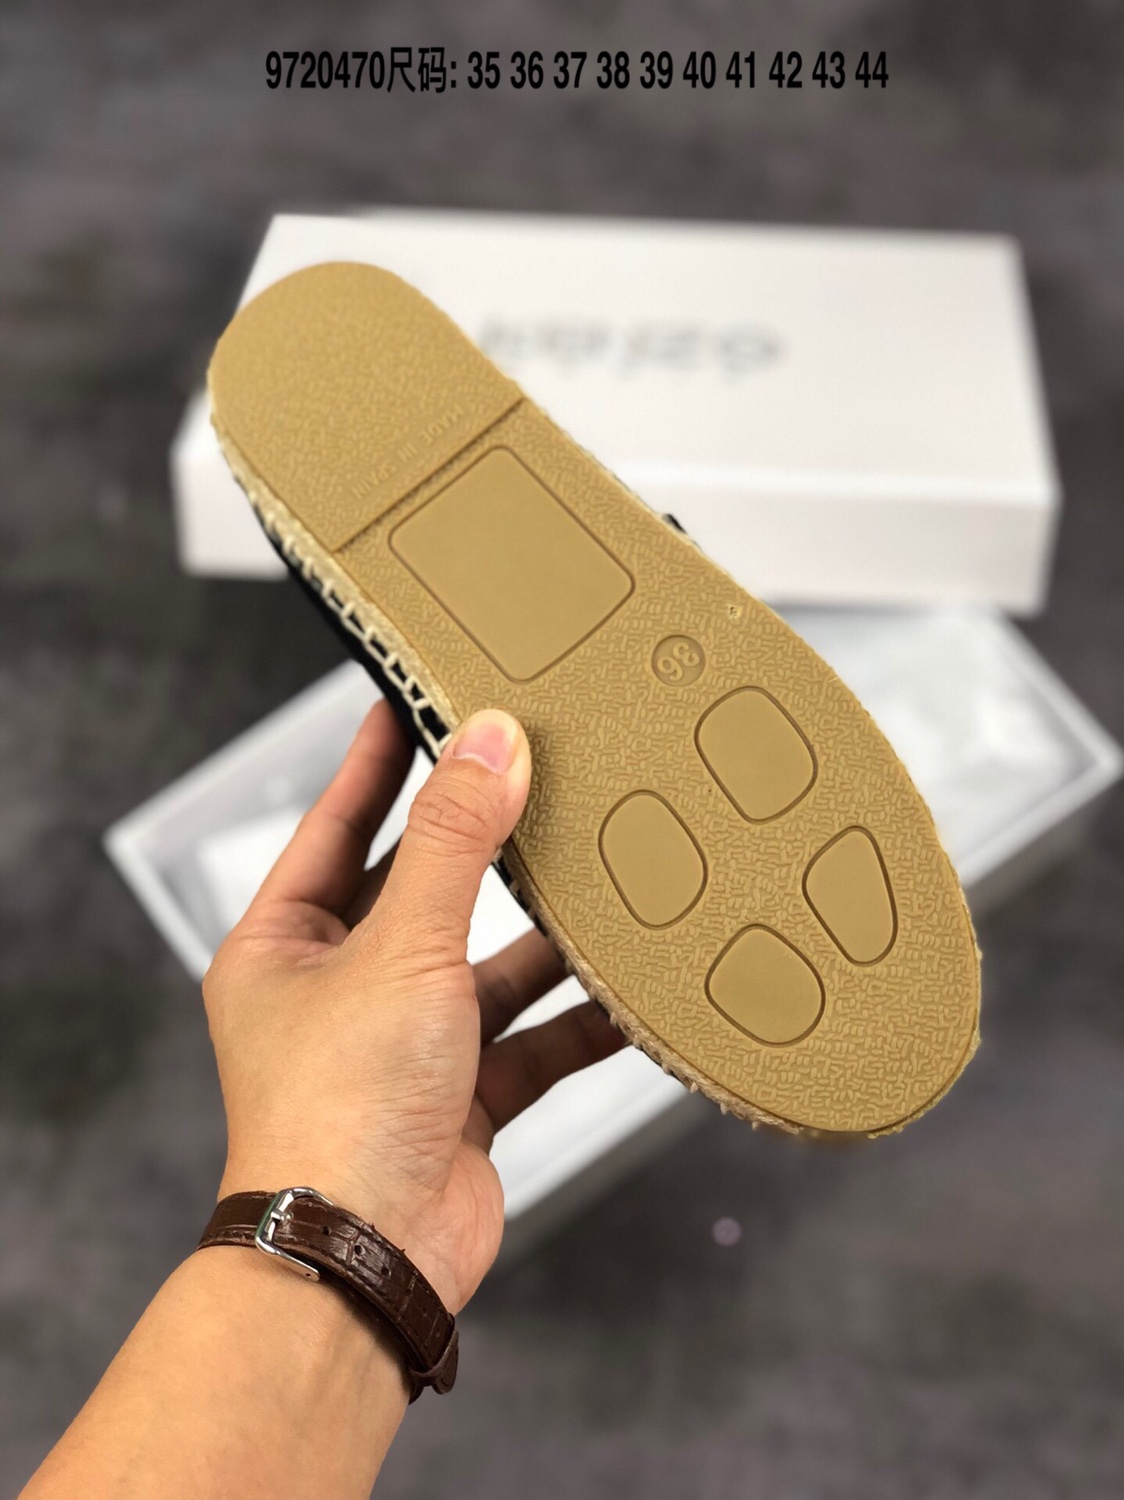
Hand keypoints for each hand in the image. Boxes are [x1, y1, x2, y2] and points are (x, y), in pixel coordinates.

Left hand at [202, 700, 624, 1314]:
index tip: (413, 696)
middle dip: (480, 842)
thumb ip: (452, 840)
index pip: (337, 823)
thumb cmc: (340, 1108)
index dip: (378, 758)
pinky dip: (579, 1020)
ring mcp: (403, 1047)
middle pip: (421, 890)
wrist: (366, 1260)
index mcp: (284, 946)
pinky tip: (631, 991)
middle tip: (534, 770)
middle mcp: (339, 991)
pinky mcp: (462, 1098)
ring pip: (487, 967)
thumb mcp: (401, 946)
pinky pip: (531, 1041)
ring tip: (604, 873)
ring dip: (544, 937)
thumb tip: (491, 741)